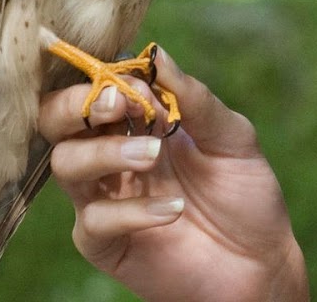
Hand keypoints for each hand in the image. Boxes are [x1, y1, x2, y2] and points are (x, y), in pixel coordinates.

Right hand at [38, 48, 308, 301]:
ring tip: (153, 154)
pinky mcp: (105, 243)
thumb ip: (194, 100)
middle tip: (115, 105)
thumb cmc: (245, 193)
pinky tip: (173, 207)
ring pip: (66, 164)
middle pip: (57, 120)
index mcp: (138, 122)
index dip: (103, 78)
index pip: (95, 87)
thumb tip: (157, 55)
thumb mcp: (232, 137)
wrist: (259, 261)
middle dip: (76, 106)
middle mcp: (113, 155)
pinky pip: (94, 220)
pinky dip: (132, 211)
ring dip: (105, 152)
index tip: (133, 81)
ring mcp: (106, 197)